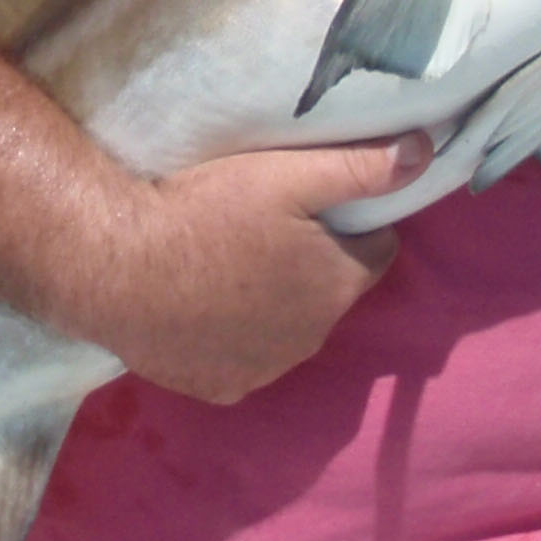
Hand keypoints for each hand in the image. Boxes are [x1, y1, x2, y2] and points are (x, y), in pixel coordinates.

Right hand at [66, 133, 431, 404]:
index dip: (348, 226)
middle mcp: (313, 338)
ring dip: (271, 306)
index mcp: (339, 285)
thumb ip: (361, 167)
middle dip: (311, 267)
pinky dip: (230, 340)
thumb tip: (425, 153)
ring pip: (286, 331)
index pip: (375, 252)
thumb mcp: (288, 174)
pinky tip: (199, 309)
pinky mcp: (220, 388)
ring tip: (224, 267)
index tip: (310, 208)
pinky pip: (241, 361)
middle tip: (260, 230)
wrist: (115, 268)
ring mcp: (265, 370)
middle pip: (329, 294)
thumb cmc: (204, 213)